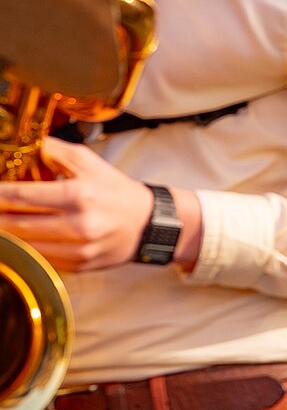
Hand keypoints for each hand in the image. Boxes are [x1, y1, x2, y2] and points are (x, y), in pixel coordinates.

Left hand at [0, 137, 166, 270]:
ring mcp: (80, 249)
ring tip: (1, 223)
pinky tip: (17, 240)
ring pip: (25, 245)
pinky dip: (23, 250)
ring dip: (6, 236)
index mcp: (80, 195)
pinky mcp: (79, 265)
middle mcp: (80, 224)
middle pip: (18, 223)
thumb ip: (52, 150)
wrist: (148, 224)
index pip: (22, 196)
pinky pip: (40, 260)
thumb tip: (21, 144)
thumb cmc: (116, 191)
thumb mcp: (88, 162)